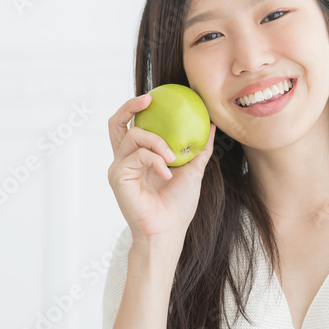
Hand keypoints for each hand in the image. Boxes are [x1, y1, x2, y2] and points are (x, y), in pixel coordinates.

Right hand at [107, 93, 216, 251]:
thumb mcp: (193, 171)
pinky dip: (155, 159)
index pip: (131, 125)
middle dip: (129, 106)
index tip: (158, 97)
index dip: (138, 108)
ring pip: (131, 135)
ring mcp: (119, 167)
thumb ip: (199, 148)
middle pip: (115, 123)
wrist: (168, 231)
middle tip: (149, 99)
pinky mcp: (117, 177)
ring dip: (156, 141)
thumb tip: (212, 125)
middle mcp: (125, 160)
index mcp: (138, 157)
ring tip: (173, 156)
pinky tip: (167, 173)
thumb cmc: (178, 206)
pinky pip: (137, 155)